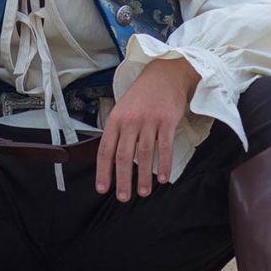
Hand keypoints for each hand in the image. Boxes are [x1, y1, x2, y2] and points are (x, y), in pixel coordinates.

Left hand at [95, 57, 199, 202]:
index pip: (105, 149)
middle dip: (122, 180)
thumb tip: (111, 158)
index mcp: (115, 119)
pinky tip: (163, 178)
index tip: (103, 189)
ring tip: (143, 192)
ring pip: (144, 154)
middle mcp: (130, 120)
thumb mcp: (123, 108)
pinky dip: (164, 164)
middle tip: (123, 197)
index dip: (103, 171)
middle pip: (123, 156)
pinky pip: (165, 147)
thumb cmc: (142, 94)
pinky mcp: (167, 120)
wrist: (165, 73)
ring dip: (143, 177)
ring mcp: (149, 120)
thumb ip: (117, 130)